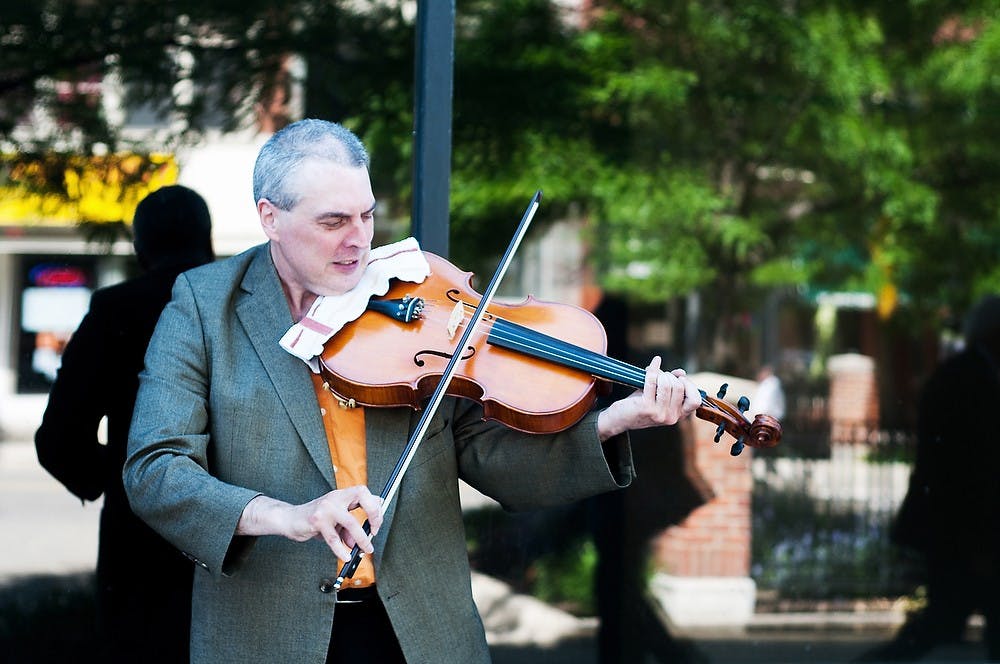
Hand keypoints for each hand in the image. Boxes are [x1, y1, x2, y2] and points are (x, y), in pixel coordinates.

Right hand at [237, 486, 383, 561]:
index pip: (364, 492)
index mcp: (341, 495)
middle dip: (373, 513)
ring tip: (365, 549)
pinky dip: (341, 549)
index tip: (376, 523)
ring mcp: (325, 508)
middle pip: (361, 495)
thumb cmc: (315, 519)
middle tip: (374, 531)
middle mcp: (335, 497)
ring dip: (361, 538)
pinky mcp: (316, 521)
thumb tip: (362, 540)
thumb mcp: (335, 520)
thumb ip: (349, 527)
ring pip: (350, 522)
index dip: (374, 506)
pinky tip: (345, 556)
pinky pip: (333, 538)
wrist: (289, 519)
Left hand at [596, 356, 701, 440]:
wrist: (619, 419)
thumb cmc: (640, 404)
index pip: (696, 401)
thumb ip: (672, 385)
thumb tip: (682, 372)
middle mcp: (671, 417)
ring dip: (661, 374)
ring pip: (667, 384)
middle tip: (661, 376)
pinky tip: (653, 363)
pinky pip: (652, 381)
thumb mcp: (660, 396)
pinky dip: (653, 369)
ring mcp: (659, 414)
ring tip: (653, 374)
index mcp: (678, 415)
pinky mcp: (646, 407)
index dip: (690, 386)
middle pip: (680, 387)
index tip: (680, 379)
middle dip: (670, 376)